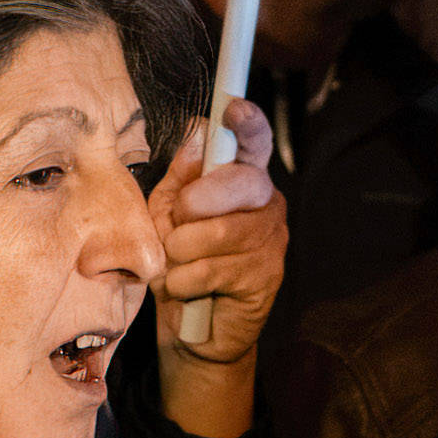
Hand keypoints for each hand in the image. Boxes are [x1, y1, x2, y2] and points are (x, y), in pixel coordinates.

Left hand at [148, 100, 285, 437]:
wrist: (190, 329)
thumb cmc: (178, 263)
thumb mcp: (167, 214)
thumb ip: (181, 176)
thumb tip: (199, 132)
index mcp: (241, 180)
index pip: (253, 142)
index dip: (247, 123)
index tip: (233, 108)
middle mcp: (265, 203)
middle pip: (238, 182)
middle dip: (196, 204)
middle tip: (179, 229)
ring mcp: (270, 240)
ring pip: (217, 232)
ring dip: (182, 254)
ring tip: (182, 266)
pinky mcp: (266, 277)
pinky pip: (210, 270)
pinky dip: (184, 282)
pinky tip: (191, 290)